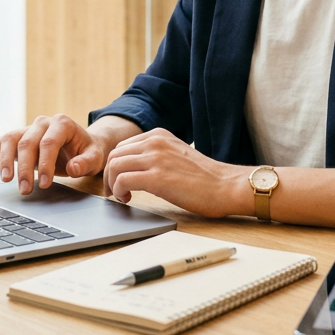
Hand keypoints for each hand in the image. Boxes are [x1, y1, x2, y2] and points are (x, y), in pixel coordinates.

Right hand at [0, 115, 108, 195]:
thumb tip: (73, 168)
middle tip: (25, 190)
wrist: (81, 144)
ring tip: (6, 179)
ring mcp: (30, 128)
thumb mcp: (95, 158)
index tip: (46, 184)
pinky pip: (4, 140)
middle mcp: (43, 122)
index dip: (46, 164)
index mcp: (62, 123)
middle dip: (25, 168)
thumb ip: (85, 163)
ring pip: (11, 139)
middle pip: (28, 142)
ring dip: (6, 160)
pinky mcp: (20, 136)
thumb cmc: (88, 151)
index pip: (49, 143)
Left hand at [103, 128, 248, 217]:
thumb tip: (134, 167)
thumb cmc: (204, 177)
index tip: (117, 181)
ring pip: (114, 166)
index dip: (114, 166)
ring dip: (112, 184)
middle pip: (114, 155)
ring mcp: (156, 158)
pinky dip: (119, 191)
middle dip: (109, 175)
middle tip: (114, 192)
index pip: (121, 146)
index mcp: (158, 134)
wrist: (225, 186)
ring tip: (122, 197)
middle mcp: (155, 142)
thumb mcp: (176, 154)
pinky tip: (128, 199)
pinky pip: (122, 180)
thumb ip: (156, 154)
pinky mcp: (157, 177)